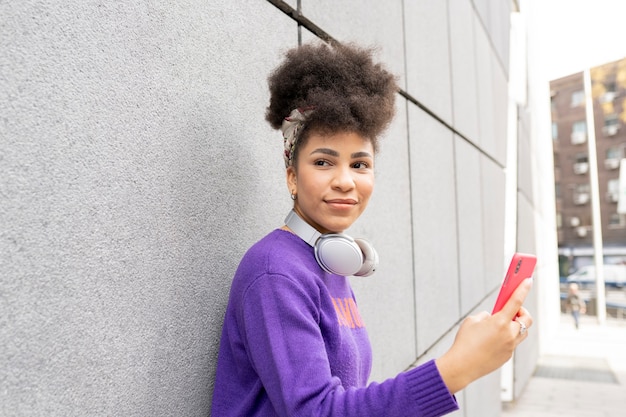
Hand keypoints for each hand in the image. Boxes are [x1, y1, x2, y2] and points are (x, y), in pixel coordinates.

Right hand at [435, 278, 532, 393]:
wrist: (462, 365)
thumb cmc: (465, 341)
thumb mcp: (472, 321)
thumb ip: (486, 316)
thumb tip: (494, 317)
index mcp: (499, 322)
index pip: (516, 301)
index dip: (523, 289)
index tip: (528, 280)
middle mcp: (509, 334)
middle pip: (526, 319)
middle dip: (521, 312)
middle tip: (512, 309)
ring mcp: (510, 346)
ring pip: (522, 332)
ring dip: (516, 325)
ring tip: (503, 323)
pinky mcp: (507, 356)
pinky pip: (512, 343)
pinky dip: (506, 337)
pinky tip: (493, 339)